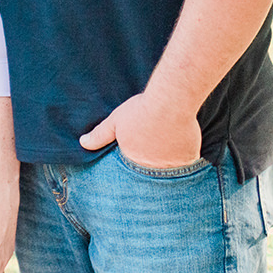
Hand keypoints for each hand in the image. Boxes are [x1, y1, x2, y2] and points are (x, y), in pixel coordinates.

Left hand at [78, 91, 201, 169]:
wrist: (171, 102)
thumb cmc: (142, 109)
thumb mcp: (116, 120)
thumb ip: (100, 134)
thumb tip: (83, 143)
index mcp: (133, 161)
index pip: (131, 169)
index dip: (135, 159)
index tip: (140, 150)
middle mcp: (152, 169)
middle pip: (151, 171)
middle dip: (152, 164)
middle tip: (155, 149)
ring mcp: (172, 166)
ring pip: (170, 169)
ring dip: (168, 162)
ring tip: (169, 147)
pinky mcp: (189, 160)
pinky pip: (187, 164)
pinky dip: (185, 158)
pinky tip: (183, 146)